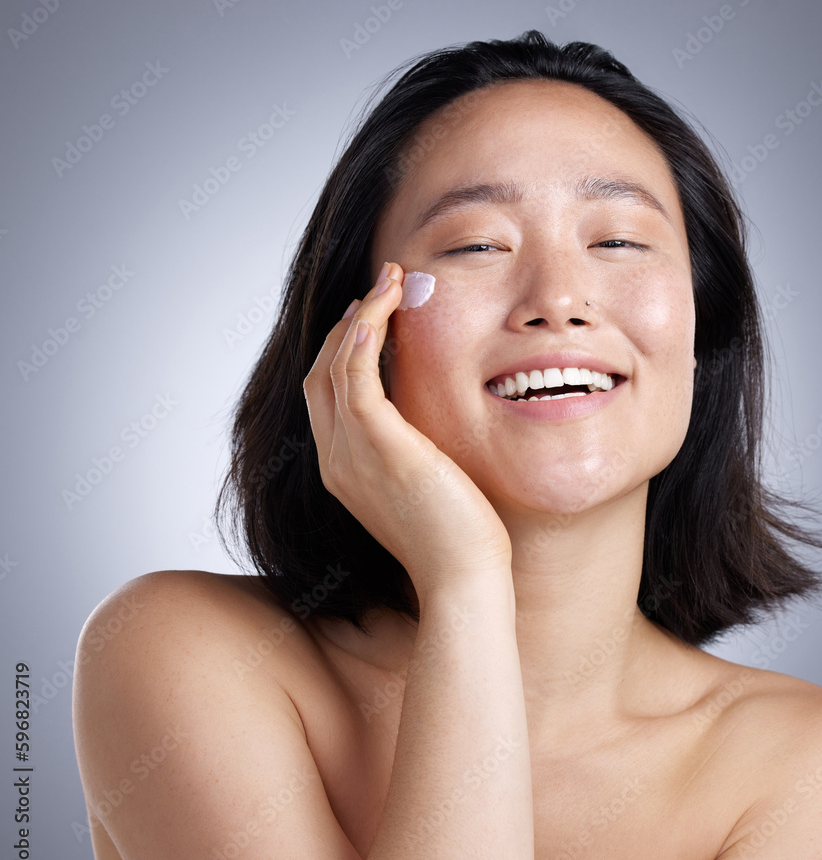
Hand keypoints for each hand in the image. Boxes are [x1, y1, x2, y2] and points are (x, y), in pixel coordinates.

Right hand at [303, 263, 512, 598]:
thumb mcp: (426, 489)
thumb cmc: (457, 539)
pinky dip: (362, 333)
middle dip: (346, 325)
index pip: (328, 397)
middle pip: (319, 374)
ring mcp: (349, 452)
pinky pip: (353, 372)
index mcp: (343, 470)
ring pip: (332, 364)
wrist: (462, 577)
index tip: (373, 318)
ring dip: (360, 315)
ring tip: (390, 282)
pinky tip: (383, 307)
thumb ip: (412, 455)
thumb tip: (430, 430)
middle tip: (380, 289)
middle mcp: (335, 459)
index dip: (342, 351)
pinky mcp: (377, 444)